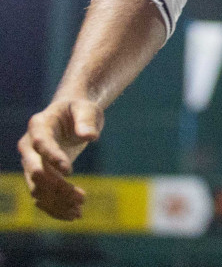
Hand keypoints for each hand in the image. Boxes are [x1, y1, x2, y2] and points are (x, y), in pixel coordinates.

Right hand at [17, 98, 102, 219]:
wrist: (71, 117)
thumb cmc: (79, 110)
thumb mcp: (87, 108)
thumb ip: (87, 120)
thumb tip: (90, 136)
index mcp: (39, 124)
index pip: (41, 144)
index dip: (53, 157)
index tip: (70, 172)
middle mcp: (29, 146)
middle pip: (35, 171)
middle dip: (56, 186)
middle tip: (82, 197)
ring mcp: (30, 163)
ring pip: (37, 188)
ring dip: (56, 201)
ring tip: (79, 210)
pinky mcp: (39, 176)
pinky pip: (41, 196)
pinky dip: (54, 207)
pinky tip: (73, 214)